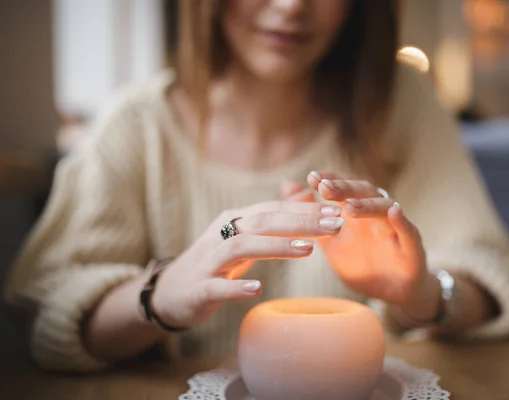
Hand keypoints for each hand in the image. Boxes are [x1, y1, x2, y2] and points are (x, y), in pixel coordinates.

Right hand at [150, 201, 343, 327]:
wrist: (169, 293)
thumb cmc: (214, 264)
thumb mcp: (243, 238)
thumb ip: (270, 221)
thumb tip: (303, 196)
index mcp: (235, 221)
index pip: (273, 208)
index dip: (305, 209)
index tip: (337, 211)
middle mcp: (221, 234)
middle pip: (262, 221)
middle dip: (300, 221)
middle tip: (334, 225)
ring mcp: (208, 261)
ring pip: (241, 246)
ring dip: (275, 246)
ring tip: (307, 249)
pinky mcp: (198, 288)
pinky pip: (217, 286)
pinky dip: (236, 286)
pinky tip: (258, 288)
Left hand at [283, 173, 439, 319]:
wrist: (392, 293)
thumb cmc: (361, 263)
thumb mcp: (330, 241)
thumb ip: (311, 217)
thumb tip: (288, 187)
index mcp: (357, 211)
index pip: (344, 188)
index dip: (330, 180)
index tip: (311, 178)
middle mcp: (376, 213)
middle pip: (363, 192)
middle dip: (344, 188)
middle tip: (324, 187)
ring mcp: (395, 228)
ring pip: (385, 207)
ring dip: (367, 205)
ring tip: (349, 206)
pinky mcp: (412, 246)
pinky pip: (409, 230)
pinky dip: (402, 220)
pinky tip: (394, 212)